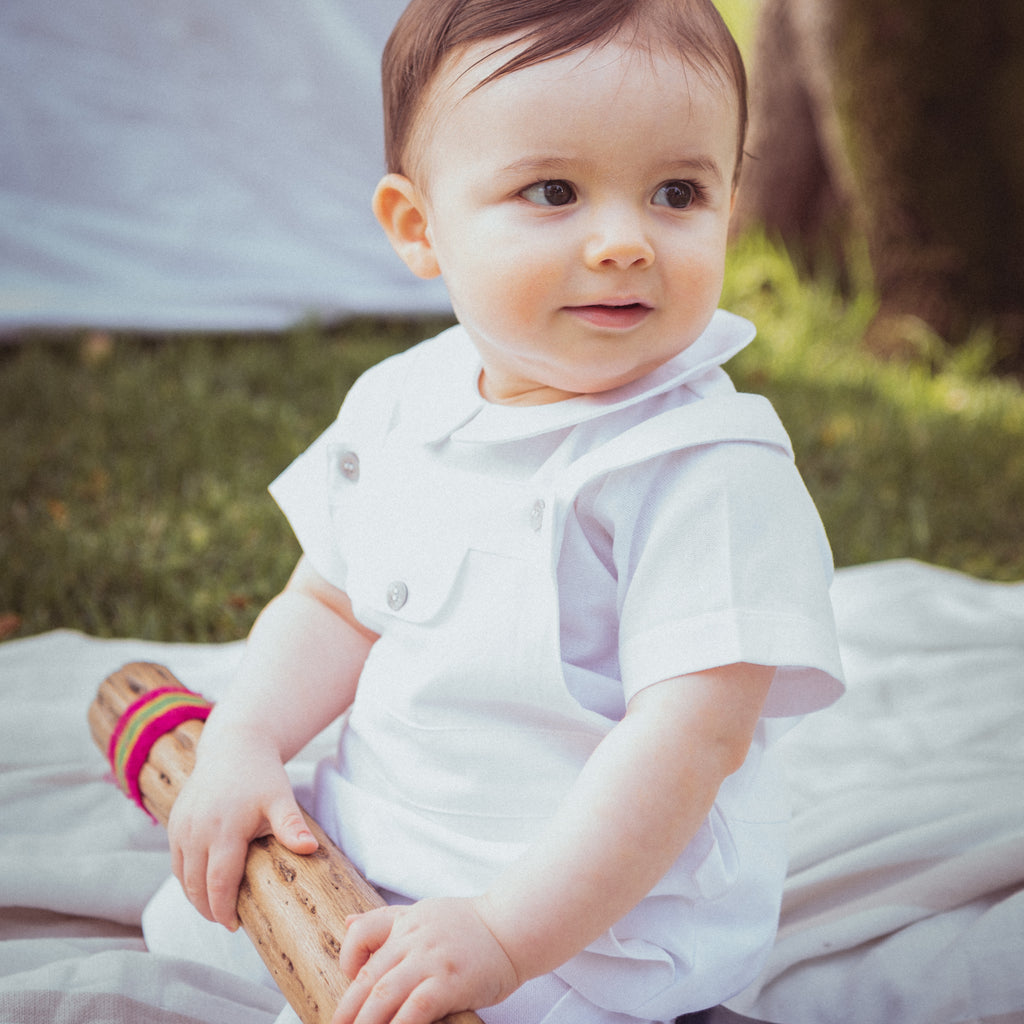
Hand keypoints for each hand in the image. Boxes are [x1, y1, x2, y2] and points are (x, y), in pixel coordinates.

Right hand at [168, 735, 317, 928]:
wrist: (233, 746)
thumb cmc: (261, 775)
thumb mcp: (280, 798)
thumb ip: (291, 826)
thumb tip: (310, 849)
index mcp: (224, 829)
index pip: (219, 882)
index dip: (224, 909)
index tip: (236, 926)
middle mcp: (196, 830)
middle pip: (196, 885)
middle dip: (209, 909)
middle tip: (228, 923)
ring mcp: (181, 827)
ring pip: (183, 876)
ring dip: (196, 897)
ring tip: (216, 909)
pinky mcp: (173, 824)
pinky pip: (176, 862)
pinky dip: (187, 879)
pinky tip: (203, 886)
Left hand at [332, 897, 519, 1023]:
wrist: (513, 927)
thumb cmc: (471, 925)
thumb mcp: (425, 912)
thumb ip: (387, 921)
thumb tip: (347, 921)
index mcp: (407, 922)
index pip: (362, 932)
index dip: (348, 957)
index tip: (348, 979)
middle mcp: (414, 938)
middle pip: (370, 976)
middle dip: (348, 1009)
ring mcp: (431, 960)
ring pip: (385, 993)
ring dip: (366, 1022)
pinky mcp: (449, 981)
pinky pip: (416, 1008)